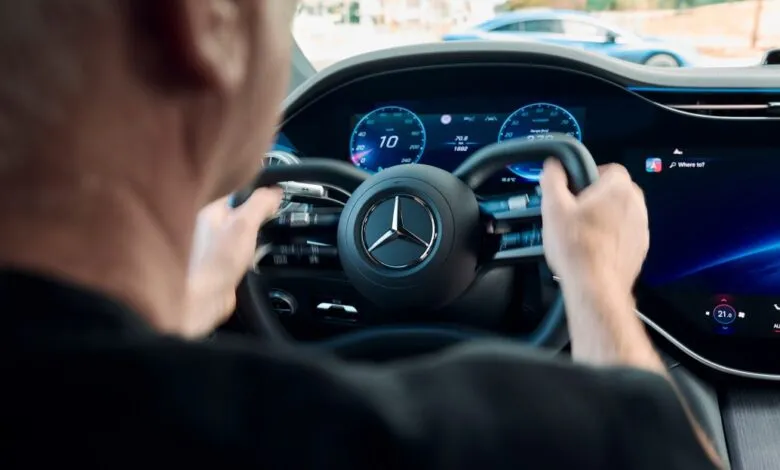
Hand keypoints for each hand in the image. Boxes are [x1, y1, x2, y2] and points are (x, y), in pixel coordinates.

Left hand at [183, 188, 281, 337]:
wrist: (203, 299)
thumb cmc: (216, 262)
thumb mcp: (244, 224)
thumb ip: (259, 203)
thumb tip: (274, 191)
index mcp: (212, 213)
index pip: (239, 196)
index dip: (259, 199)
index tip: (275, 204)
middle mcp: (210, 229)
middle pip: (243, 216)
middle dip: (259, 222)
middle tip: (270, 227)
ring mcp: (215, 248)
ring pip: (243, 237)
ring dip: (255, 242)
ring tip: (259, 248)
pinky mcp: (221, 266)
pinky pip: (241, 255)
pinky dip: (251, 258)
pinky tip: (252, 263)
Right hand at [540, 160, 648, 295]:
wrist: (595, 287)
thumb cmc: (577, 249)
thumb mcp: (553, 208)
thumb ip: (552, 180)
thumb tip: (553, 167)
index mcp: (618, 188)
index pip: (608, 168)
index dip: (587, 176)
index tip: (574, 190)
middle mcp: (636, 205)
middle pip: (615, 191)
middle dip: (596, 198)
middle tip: (574, 212)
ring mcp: (641, 228)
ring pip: (620, 213)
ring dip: (604, 218)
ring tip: (581, 234)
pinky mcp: (640, 248)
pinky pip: (624, 234)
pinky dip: (610, 238)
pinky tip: (592, 249)